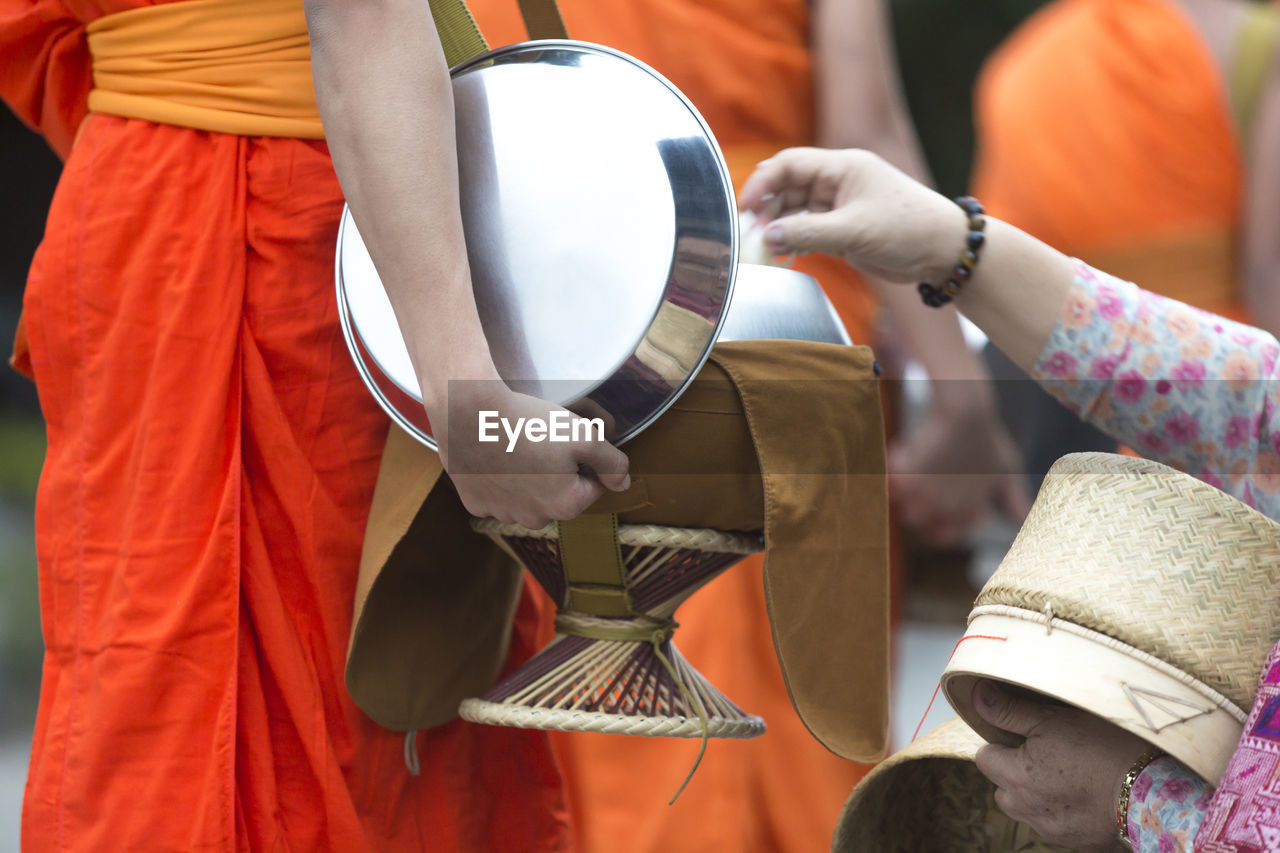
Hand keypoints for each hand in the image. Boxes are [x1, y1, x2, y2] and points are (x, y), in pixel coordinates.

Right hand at [434, 384, 630, 528]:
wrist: (471, 413)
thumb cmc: (530, 423)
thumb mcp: (585, 435)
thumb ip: (612, 462)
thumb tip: (624, 483)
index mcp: (566, 504)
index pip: (592, 486)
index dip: (587, 460)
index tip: (571, 441)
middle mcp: (535, 518)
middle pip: (558, 494)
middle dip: (558, 473)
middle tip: (544, 440)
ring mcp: (502, 513)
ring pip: (526, 497)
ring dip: (528, 478)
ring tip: (519, 446)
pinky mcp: (475, 502)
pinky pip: (496, 495)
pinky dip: (499, 479)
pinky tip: (496, 456)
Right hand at [739, 147, 965, 284]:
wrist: (943, 252)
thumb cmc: (908, 229)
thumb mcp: (853, 231)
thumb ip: (806, 234)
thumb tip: (767, 237)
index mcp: (842, 166)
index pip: (789, 164)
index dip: (762, 182)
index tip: (744, 207)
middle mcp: (838, 182)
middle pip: (788, 187)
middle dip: (767, 208)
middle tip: (752, 234)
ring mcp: (840, 206)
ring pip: (795, 211)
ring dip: (778, 227)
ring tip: (765, 248)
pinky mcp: (843, 229)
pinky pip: (807, 230)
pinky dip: (793, 241)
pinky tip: (784, 255)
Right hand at [889, 400, 1029, 545]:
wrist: (967, 413)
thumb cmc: (988, 440)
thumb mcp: (1007, 470)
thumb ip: (1014, 499)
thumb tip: (1023, 520)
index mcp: (972, 510)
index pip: (949, 535)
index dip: (942, 522)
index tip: (939, 506)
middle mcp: (950, 508)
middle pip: (924, 525)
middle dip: (921, 509)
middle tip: (922, 487)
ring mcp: (929, 495)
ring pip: (907, 512)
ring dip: (906, 495)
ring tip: (912, 474)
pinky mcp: (909, 479)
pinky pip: (893, 487)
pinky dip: (895, 473)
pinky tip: (903, 455)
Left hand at [972, 679, 1151, 851]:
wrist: (1156, 792)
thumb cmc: (1105, 748)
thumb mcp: (1053, 719)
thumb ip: (1010, 711)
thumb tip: (977, 696)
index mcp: (1016, 777)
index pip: (984, 758)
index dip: (1000, 742)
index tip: (1023, 735)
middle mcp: (1027, 809)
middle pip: (1002, 787)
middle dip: (1015, 771)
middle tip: (1047, 754)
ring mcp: (1051, 830)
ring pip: (1026, 809)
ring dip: (1036, 794)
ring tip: (1067, 775)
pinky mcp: (1076, 843)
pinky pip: (1054, 824)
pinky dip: (1061, 811)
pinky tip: (1085, 795)